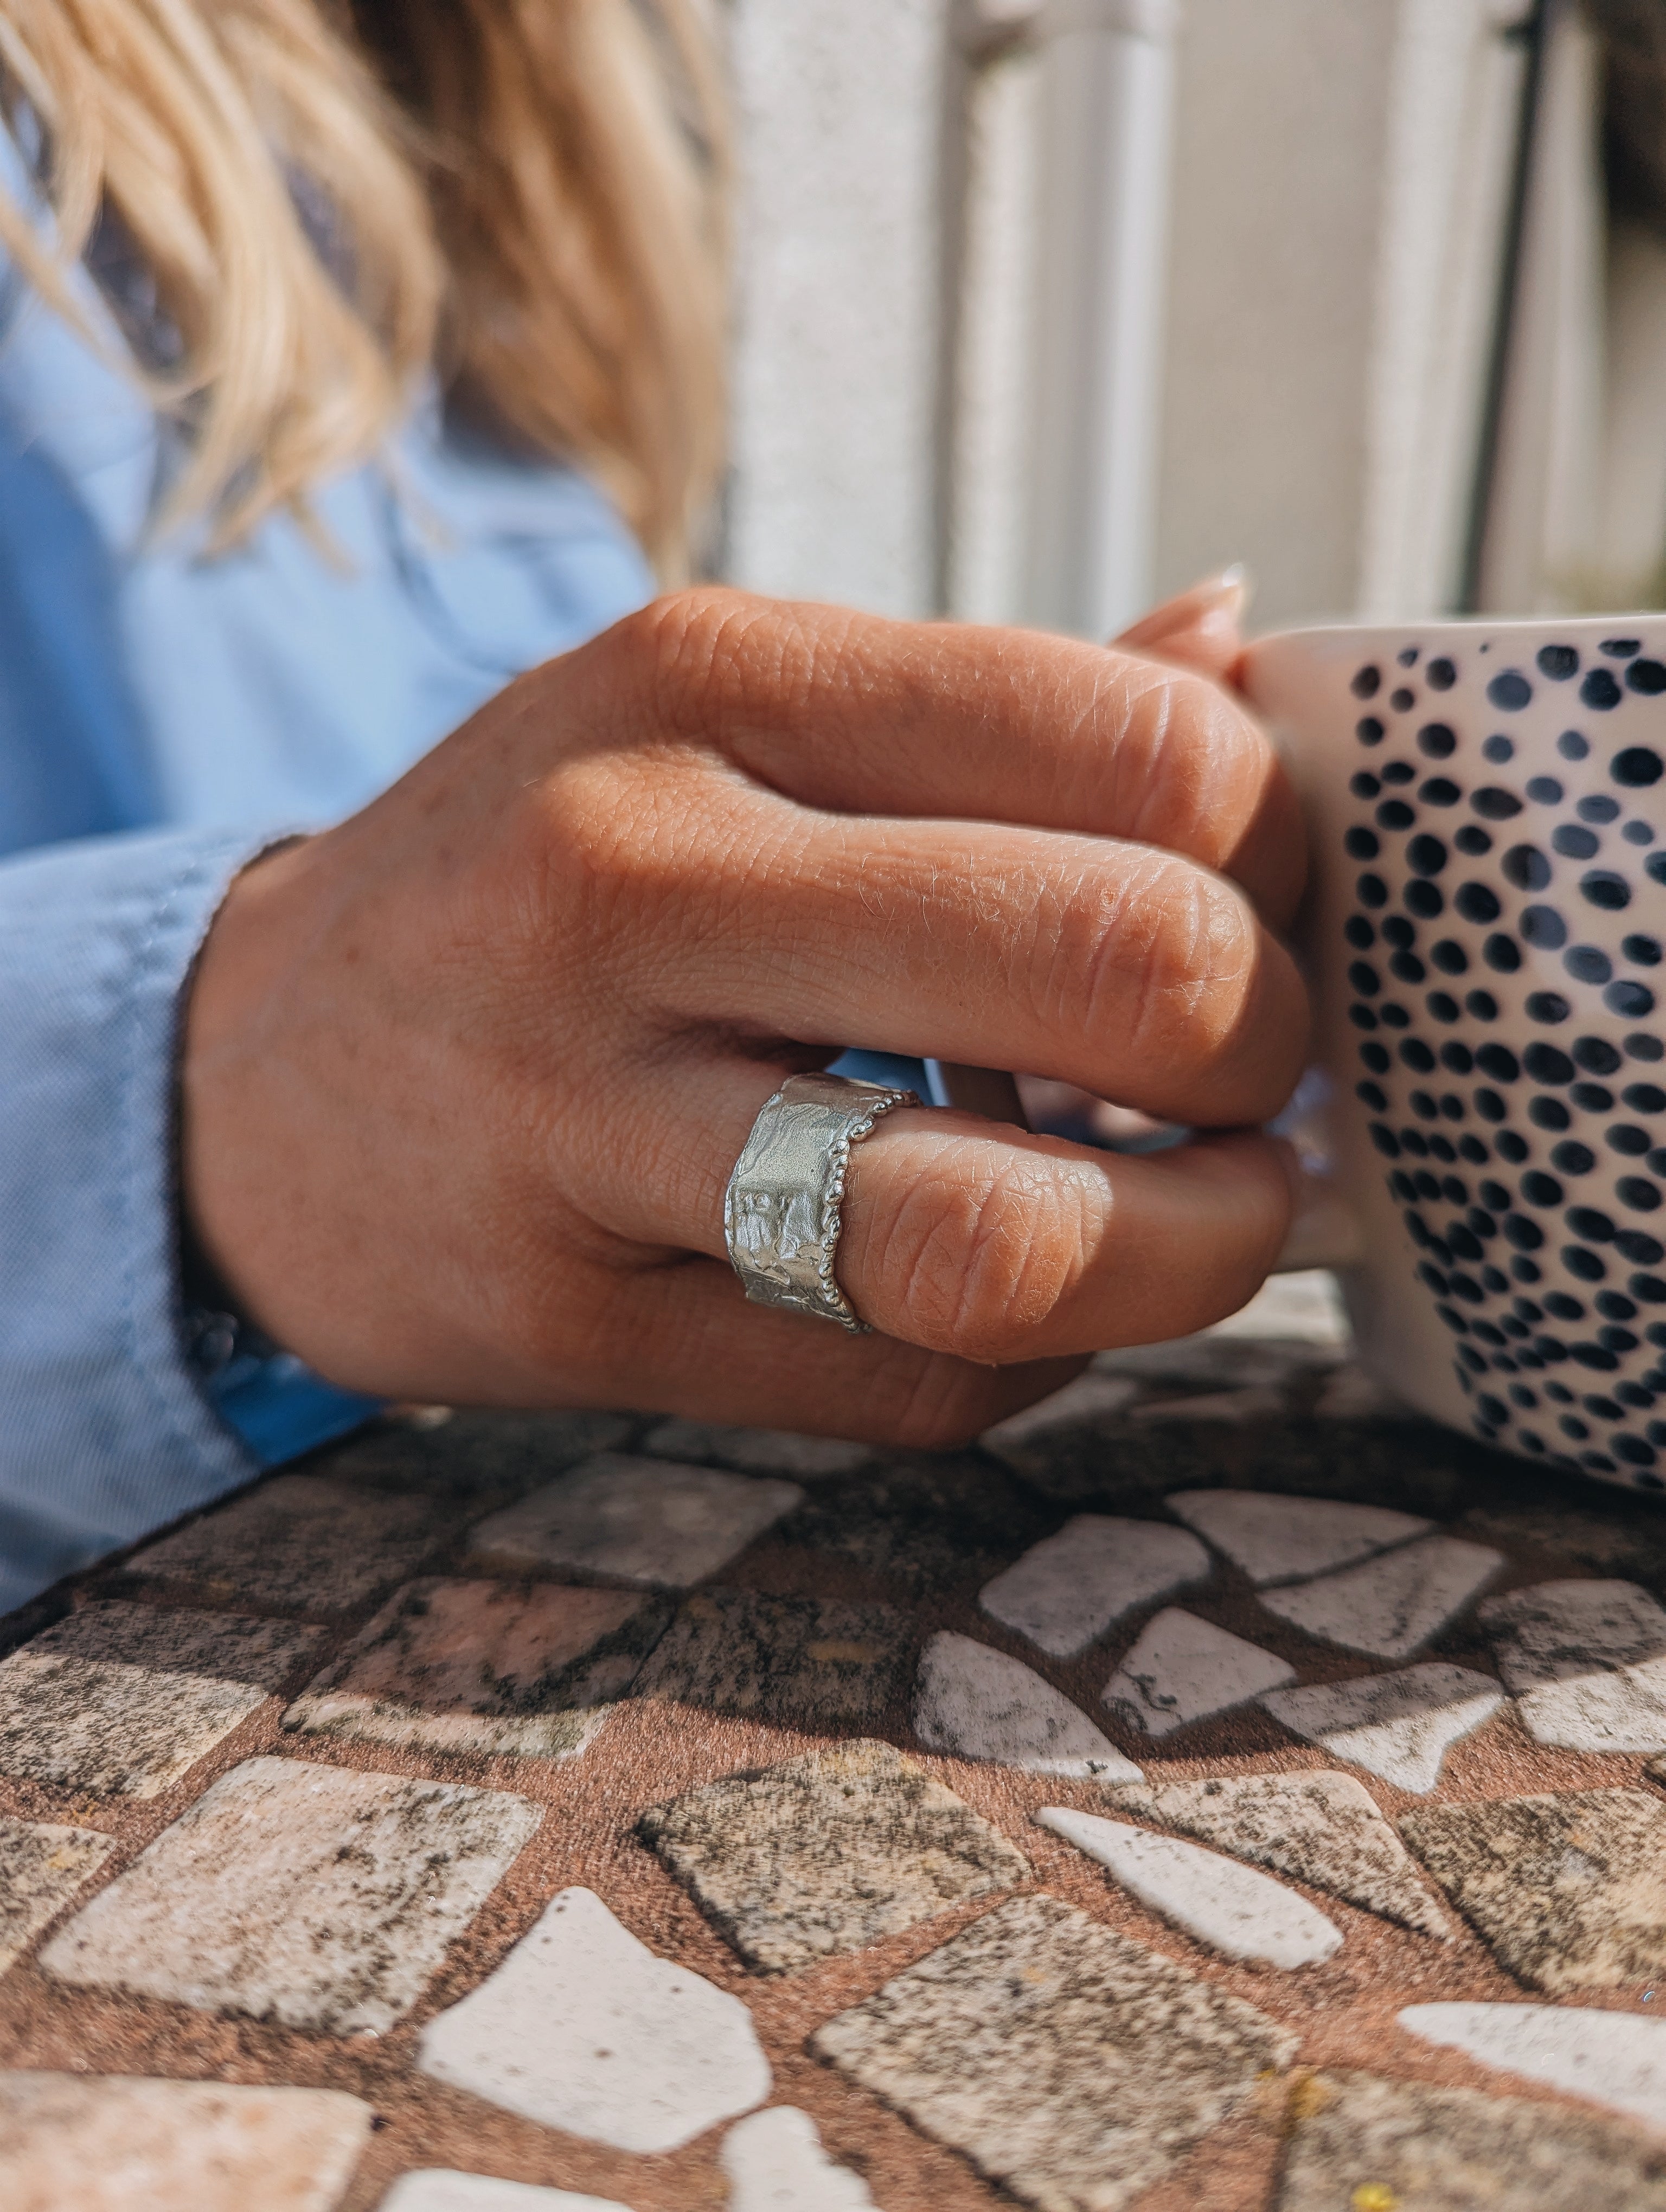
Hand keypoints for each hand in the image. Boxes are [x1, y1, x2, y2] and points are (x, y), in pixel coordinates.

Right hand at [181, 587, 1308, 1445]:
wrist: (255, 1072)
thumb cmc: (550, 875)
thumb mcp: (732, 718)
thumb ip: (996, 699)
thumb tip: (1238, 643)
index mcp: (714, 676)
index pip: (1142, 748)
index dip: (1273, 852)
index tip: (1261, 907)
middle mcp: (636, 871)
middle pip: (1116, 966)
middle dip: (1265, 1050)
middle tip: (1255, 1076)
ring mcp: (584, 1110)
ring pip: (1007, 1234)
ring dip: (1195, 1251)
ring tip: (1220, 1215)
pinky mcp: (569, 1318)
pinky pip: (911, 1384)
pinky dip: (1041, 1356)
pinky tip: (1041, 1296)